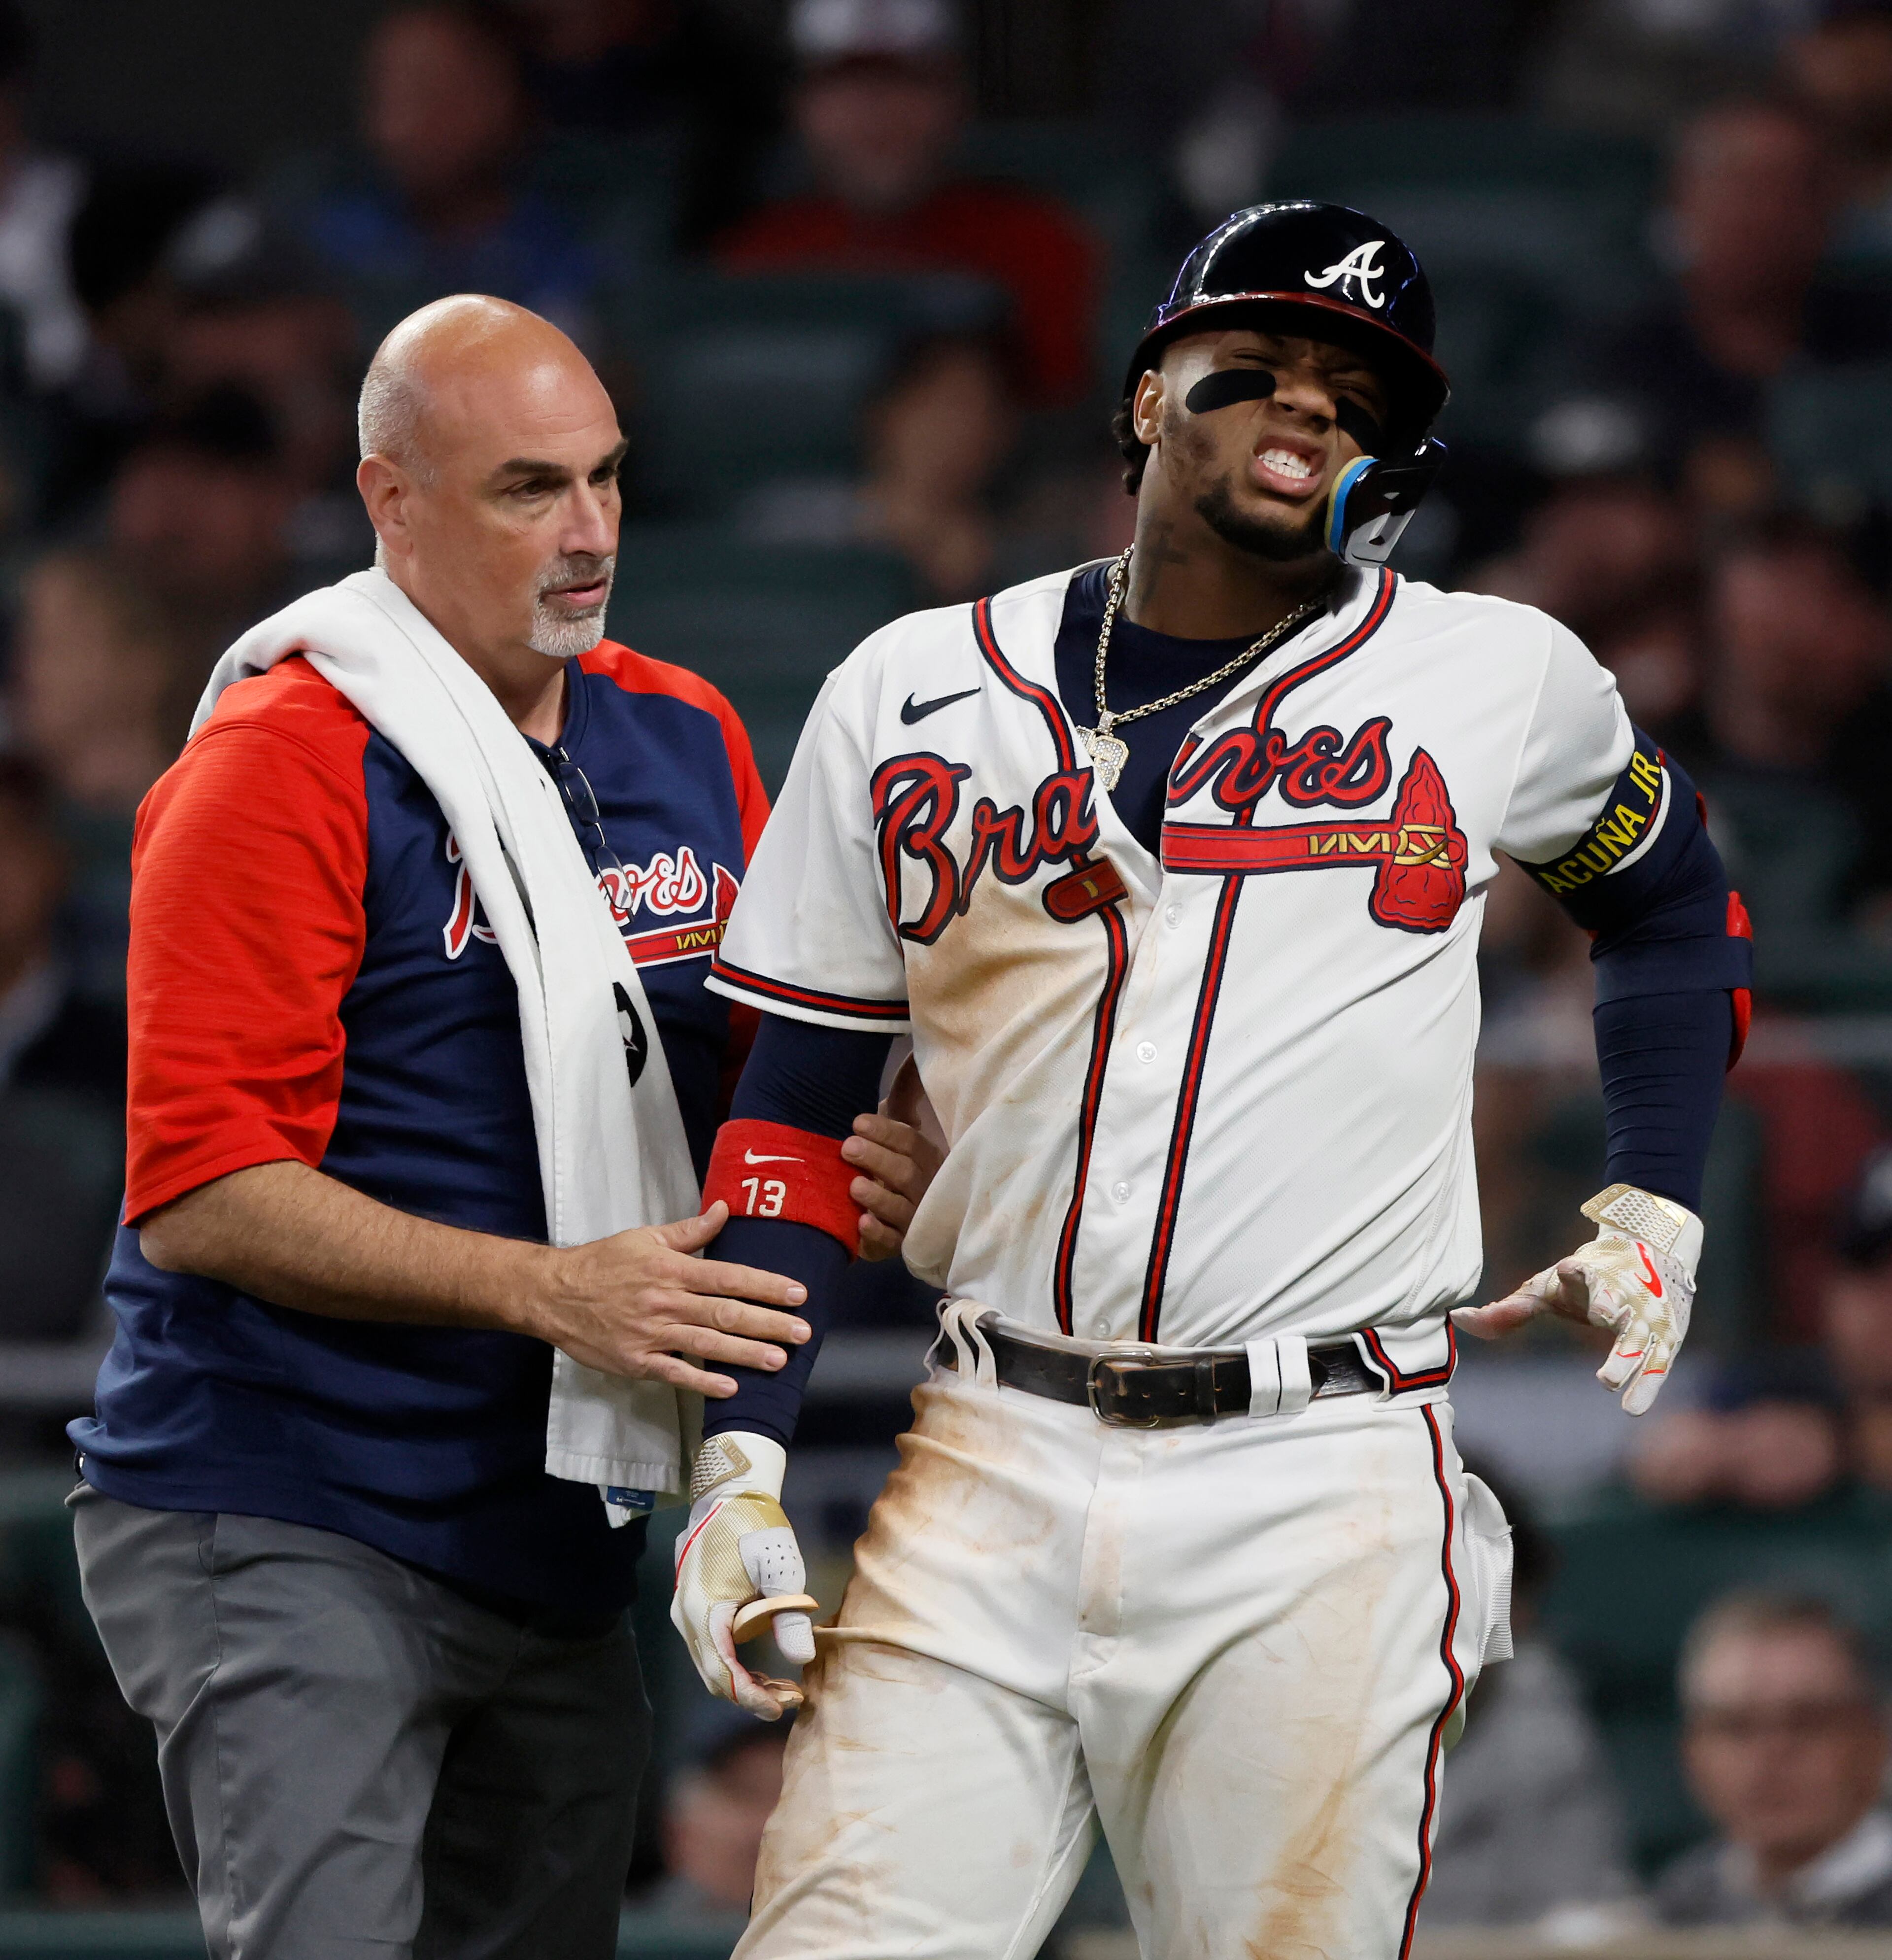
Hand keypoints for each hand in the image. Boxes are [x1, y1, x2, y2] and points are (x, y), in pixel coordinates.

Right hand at [530, 1202, 809, 1397]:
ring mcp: (651, 1334)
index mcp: (671, 1269)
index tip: (797, 1293)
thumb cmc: (603, 1263)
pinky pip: (674, 1373)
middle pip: (726, 1312)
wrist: (553, 1293)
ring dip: (746, 1353)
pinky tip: (730, 1388)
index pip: (729, 1276)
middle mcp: (666, 1301)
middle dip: (768, 1322)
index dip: (765, 1285)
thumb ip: (689, 1230)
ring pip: (706, 1343)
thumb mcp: (645, 1238)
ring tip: (780, 1360)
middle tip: (804, 1331)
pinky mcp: (635, 1361)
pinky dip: (702, 1381)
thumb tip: (725, 1210)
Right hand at [671, 1431, 816, 1718]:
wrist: (728, 1493)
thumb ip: (789, 1613)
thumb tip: (801, 1659)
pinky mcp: (693, 1608)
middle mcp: (686, 1616)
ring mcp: (685, 1612)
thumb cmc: (756, 1525)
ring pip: (710, 1665)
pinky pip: (709, 1649)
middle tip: (790, 1699)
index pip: (723, 1671)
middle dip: (750, 1694)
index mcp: (704, 1608)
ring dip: (742, 1682)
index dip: (751, 1696)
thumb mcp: (780, 1567)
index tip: (781, 1709)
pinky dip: (732, 1665)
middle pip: (713, 1676)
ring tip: (781, 1688)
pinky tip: (759, 1668)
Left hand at [844, 1053, 945, 1260]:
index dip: (885, 1131)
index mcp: (926, 1156)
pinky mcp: (903, 1245)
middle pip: (905, 1172)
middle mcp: (925, 1186)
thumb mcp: (904, 1131)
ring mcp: (916, 1218)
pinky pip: (893, 1243)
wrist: (919, 1218)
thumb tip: (915, 1051)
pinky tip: (861, 1224)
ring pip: (901, 1208)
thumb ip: (906, 1096)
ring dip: (878, 1197)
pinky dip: (878, 1235)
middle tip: (847, 1147)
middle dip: (877, 1158)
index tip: (857, 1121)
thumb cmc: (901, 1163)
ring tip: (854, 1186)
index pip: (910, 1141)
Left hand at [1452, 1183, 1699, 1415]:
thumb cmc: (1583, 1280)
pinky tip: (1634, 1408)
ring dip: (1627, 1360)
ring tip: (1606, 1381)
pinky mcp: (1666, 1335)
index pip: (1582, 1273)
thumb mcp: (1546, 1289)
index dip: (1576, 1273)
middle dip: (1609, 1309)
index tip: (1568, 1269)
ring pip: (1640, 1338)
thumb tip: (1457, 1319)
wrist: (1649, 1253)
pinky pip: (1658, 1362)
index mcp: (1588, 1277)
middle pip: (1615, 1304)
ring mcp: (1647, 1315)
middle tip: (1603, 1324)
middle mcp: (1621, 1293)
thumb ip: (1508, 1310)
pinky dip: (1647, 1383)